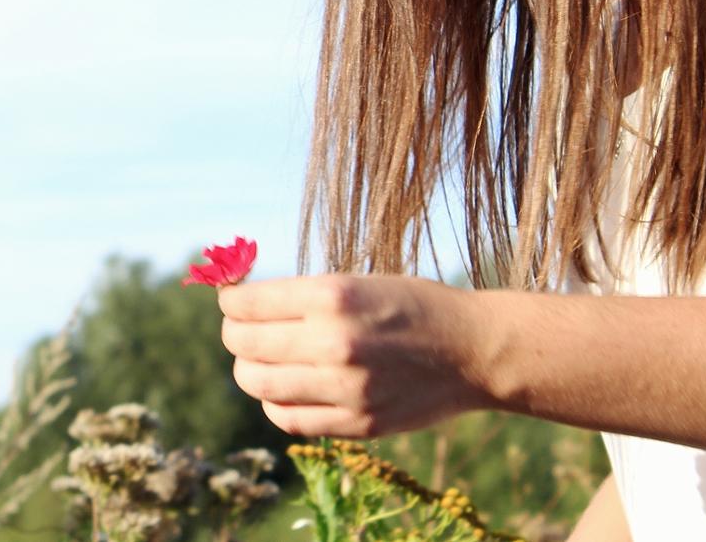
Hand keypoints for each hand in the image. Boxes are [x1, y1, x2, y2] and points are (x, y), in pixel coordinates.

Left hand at [219, 274, 490, 437]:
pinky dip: (273, 404)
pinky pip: (289, 419)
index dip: (231, 300)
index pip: (248, 303)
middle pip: (244, 343)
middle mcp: (335, 341)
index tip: (232, 300)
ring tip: (256, 361)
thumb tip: (242, 304)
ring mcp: (346, 387)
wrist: (474, 349)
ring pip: (258, 384)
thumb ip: (304, 297)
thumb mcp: (359, 282)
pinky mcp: (357, 422)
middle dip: (234, 333)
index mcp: (334, 295)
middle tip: (240, 329)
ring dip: (247, 370)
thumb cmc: (413, 306)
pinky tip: (282, 390)